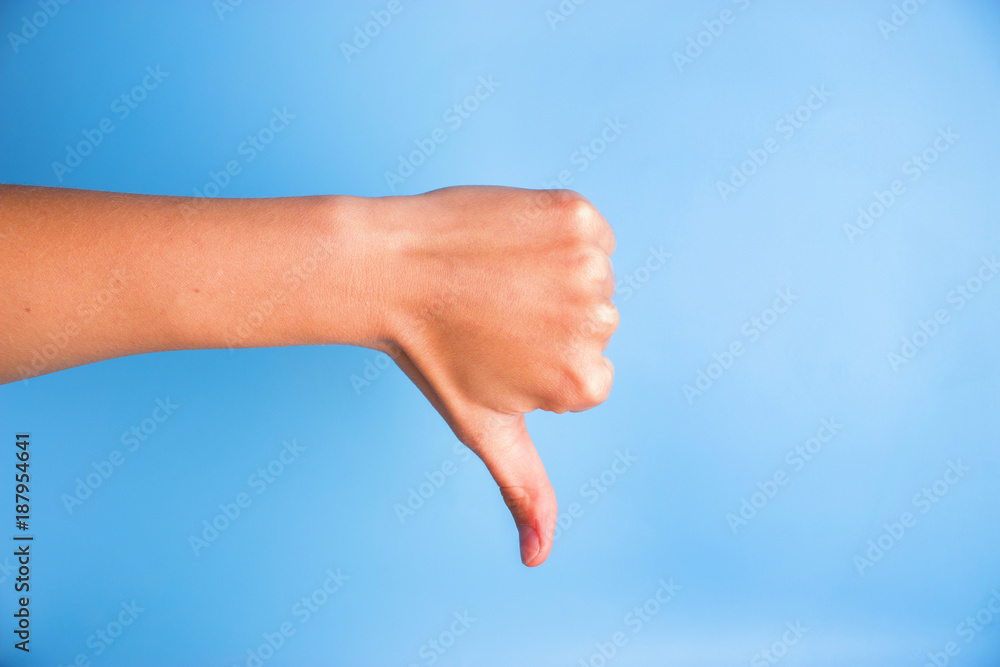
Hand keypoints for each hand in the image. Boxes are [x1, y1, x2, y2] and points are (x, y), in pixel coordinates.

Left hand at [374, 186, 617, 565]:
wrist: (384, 269)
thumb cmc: (432, 353)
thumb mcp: (484, 428)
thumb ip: (525, 489)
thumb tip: (537, 558)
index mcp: (584, 382)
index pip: (586, 371)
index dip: (539, 360)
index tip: (495, 349)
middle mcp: (599, 322)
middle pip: (592, 323)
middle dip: (549, 318)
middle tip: (490, 311)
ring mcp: (589, 264)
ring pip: (590, 275)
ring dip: (552, 273)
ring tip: (496, 278)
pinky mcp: (576, 213)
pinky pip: (586, 228)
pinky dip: (556, 230)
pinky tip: (509, 243)